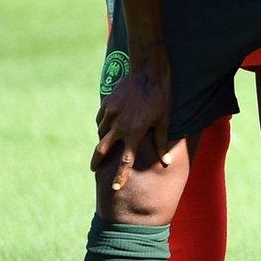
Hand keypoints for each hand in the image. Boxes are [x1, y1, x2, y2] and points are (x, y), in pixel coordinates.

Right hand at [92, 49, 176, 189]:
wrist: (148, 72)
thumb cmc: (160, 97)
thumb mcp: (164, 120)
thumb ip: (161, 143)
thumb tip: (166, 162)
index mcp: (134, 133)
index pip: (126, 161)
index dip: (121, 176)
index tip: (115, 188)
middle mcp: (119, 126)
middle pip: (102, 150)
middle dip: (96, 161)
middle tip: (94, 169)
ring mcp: (110, 114)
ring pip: (102, 133)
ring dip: (104, 139)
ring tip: (109, 140)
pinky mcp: (106, 104)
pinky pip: (101, 119)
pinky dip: (104, 124)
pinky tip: (110, 123)